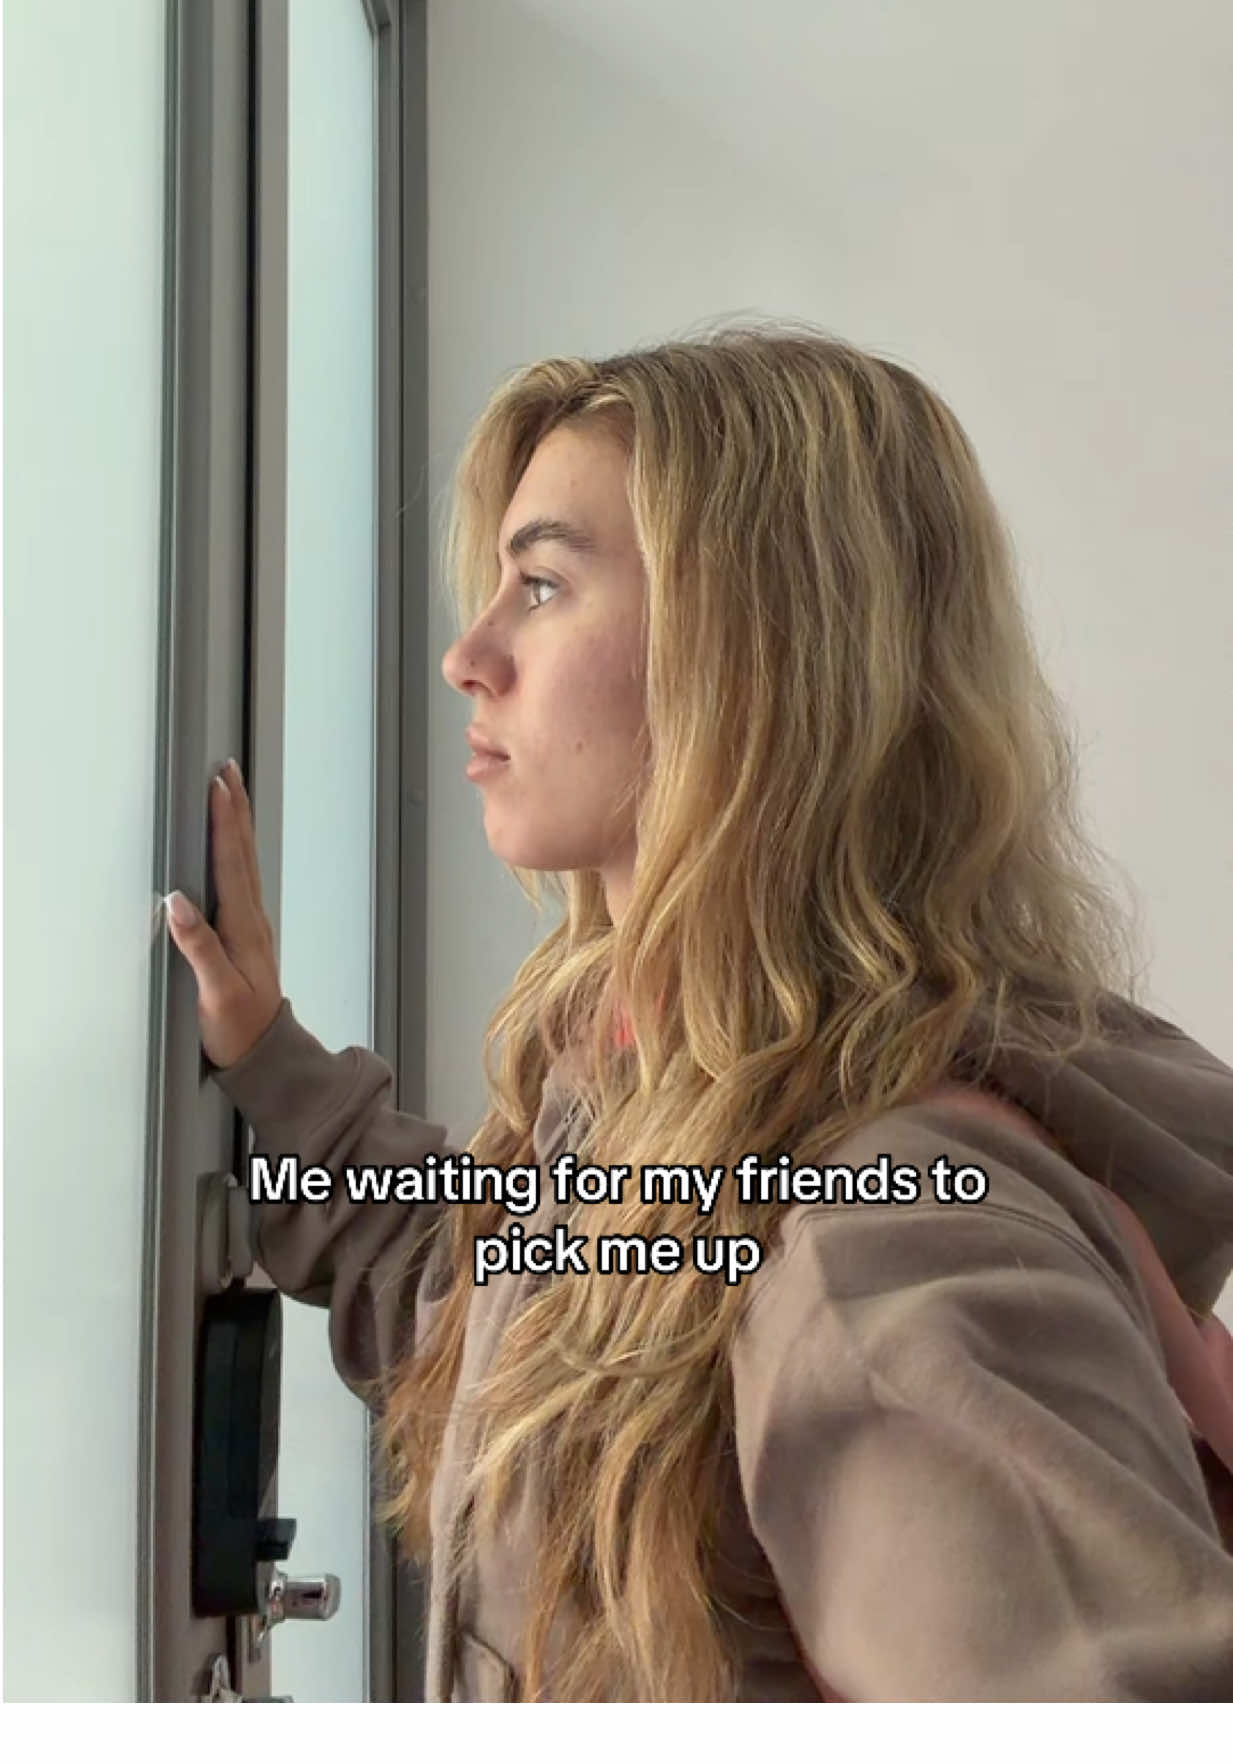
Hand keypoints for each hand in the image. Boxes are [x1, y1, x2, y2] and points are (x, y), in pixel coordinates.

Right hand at [164, 760, 282, 1069]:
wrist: (265, 1054)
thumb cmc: (239, 1027)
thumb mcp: (216, 992)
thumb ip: (199, 946)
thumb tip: (177, 902)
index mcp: (243, 926)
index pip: (232, 863)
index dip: (224, 823)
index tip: (218, 787)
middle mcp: (251, 919)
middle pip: (243, 852)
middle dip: (235, 809)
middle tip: (228, 770)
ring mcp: (251, 925)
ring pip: (244, 862)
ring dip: (237, 825)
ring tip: (231, 793)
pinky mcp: (245, 935)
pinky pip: (240, 879)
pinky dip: (235, 852)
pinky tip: (230, 847)